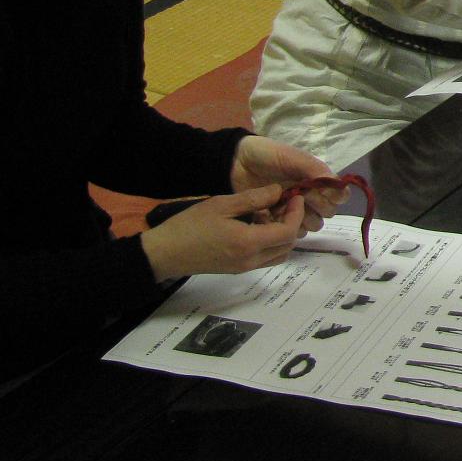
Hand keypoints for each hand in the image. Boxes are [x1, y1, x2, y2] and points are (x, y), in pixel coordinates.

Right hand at [140, 183, 304, 281]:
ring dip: (282, 235)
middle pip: (288, 245)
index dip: (296, 213)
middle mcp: (251, 260)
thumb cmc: (190, 226)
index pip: (288, 232)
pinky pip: (265, 258)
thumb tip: (278, 191)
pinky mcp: (238, 269)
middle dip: (292, 223)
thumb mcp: (222, 205)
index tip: (295, 196)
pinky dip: (270, 243)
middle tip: (284, 203)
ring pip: (279, 254)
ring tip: (270, 214)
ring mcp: (245, 267)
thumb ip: (253, 199)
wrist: (165, 253)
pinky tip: (257, 225)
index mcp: (249, 243)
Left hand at [230, 134, 344, 233]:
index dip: (333, 197)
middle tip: (298, 196)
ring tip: (283, 207)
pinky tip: (271, 215)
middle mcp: (310, 197)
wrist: (237, 164)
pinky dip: (283, 226)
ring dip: (300, 218)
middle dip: (316, 207)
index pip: (339, 196)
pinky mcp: (279, 222)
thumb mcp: (292, 157)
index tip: (318, 191)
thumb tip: (339, 185)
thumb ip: (315, 169)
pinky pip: (292, 233)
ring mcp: (295, 211)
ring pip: (312, 225)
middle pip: (328, 213)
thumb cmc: (267, 156)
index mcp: (317, 180)